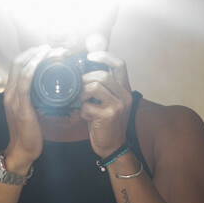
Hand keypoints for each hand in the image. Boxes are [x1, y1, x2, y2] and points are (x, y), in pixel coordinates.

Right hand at [2, 45, 55, 173]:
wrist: (22, 151)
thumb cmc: (30, 133)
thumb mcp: (32, 110)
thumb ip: (37, 98)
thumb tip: (51, 89)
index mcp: (12, 92)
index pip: (18, 64)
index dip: (31, 53)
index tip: (47, 49)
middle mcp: (10, 92)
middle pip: (18, 61)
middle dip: (36, 51)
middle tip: (53, 47)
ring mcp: (13, 99)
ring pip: (21, 68)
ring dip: (37, 56)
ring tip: (53, 51)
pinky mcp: (20, 106)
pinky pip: (25, 82)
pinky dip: (33, 68)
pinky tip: (43, 62)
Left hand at [79, 37, 133, 158]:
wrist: (113, 146)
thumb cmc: (107, 123)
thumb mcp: (109, 102)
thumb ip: (102, 88)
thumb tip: (83, 73)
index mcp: (125, 89)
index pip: (119, 64)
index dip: (104, 56)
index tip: (90, 56)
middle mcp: (125, 95)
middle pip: (103, 75)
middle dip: (85, 79)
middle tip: (79, 88)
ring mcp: (118, 105)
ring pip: (95, 86)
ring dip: (82, 94)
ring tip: (83, 102)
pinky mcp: (109, 115)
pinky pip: (88, 105)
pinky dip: (82, 111)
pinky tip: (87, 117)